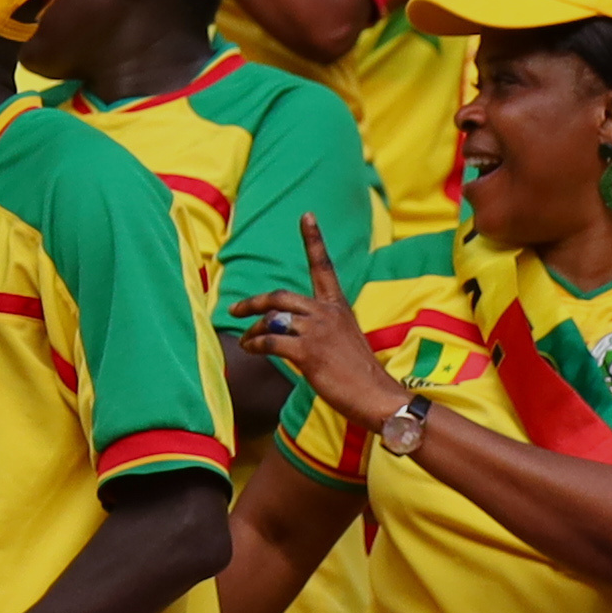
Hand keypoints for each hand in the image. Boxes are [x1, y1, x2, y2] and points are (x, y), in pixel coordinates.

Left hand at [223, 217, 410, 428]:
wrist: (377, 396)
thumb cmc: (359, 374)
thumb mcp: (344, 339)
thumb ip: (320, 328)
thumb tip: (286, 329)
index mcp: (338, 307)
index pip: (324, 266)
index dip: (313, 240)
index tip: (306, 216)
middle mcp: (327, 313)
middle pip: (280, 296)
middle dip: (253, 302)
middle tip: (235, 310)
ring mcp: (318, 331)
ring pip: (272, 320)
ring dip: (252, 331)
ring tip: (246, 342)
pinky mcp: (308, 352)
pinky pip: (270, 342)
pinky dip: (255, 344)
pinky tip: (250, 349)